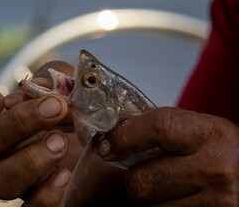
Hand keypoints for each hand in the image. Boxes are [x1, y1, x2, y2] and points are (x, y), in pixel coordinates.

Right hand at [0, 61, 124, 205]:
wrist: (110, 149)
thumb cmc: (82, 115)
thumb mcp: (71, 88)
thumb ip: (57, 78)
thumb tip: (43, 85)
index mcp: (3, 125)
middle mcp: (4, 154)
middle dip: (19, 122)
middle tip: (56, 107)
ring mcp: (21, 181)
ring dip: (28, 159)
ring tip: (61, 142)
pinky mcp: (41, 201)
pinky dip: (45, 194)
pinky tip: (66, 174)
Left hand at [98, 107, 238, 206]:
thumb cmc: (221, 150)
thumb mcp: (197, 130)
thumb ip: (160, 130)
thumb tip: (115, 137)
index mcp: (211, 134)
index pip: (157, 128)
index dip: (124, 138)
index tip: (107, 147)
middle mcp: (217, 169)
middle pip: (142, 181)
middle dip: (133, 179)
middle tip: (142, 173)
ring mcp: (217, 203)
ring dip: (147, 199)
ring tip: (164, 186)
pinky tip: (172, 198)